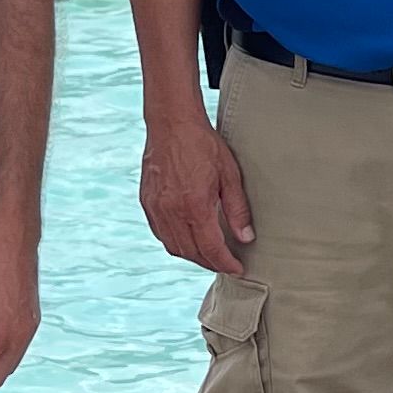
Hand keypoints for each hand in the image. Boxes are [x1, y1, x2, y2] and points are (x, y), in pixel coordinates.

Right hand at [138, 104, 254, 276]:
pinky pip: (160, 233)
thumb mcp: (229, 175)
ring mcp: (156, 208)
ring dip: (192, 255)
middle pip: (191, 253)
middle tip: (226, 263)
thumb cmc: (202, 144)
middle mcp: (171, 211)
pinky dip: (175, 242)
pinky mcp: (147, 202)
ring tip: (209, 254)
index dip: (225, 263)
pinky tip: (188, 238)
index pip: (210, 249)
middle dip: (210, 263)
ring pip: (173, 247)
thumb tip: (245, 237)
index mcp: (194, 206)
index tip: (237, 269)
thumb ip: (237, 209)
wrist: (172, 123)